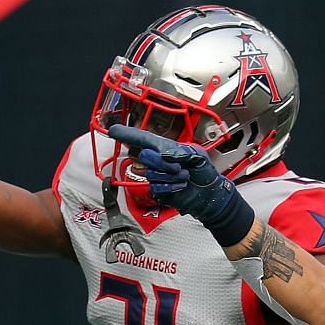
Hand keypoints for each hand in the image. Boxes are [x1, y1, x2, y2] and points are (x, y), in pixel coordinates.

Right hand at [106, 124, 253, 245]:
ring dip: (170, 176)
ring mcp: (156, 175)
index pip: (143, 139)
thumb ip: (179, 151)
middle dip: (163, 162)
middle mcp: (157, 160)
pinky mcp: (157, 190)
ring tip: (183, 177)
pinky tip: (179, 186)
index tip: (114, 131)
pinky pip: (154, 186)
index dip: (128, 135)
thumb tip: (163, 153)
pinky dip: (169, 187)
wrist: (210, 193)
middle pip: (144, 156)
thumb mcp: (196, 155)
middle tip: (178, 167)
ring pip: (150, 173)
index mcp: (165, 147)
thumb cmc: (205, 172)